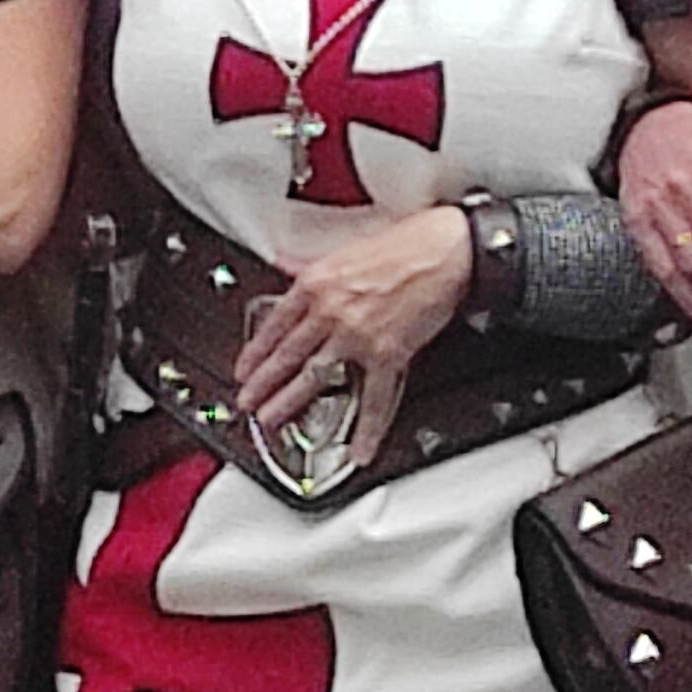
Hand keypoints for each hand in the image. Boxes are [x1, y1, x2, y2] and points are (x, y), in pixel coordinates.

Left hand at [234, 207, 470, 431]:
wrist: (448, 249)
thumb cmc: (406, 242)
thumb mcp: (345, 245)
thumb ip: (311, 262)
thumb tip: (285, 262)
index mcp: (317, 283)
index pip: (275, 324)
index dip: (254, 351)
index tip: (243, 368)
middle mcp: (331, 311)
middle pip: (286, 355)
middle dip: (262, 384)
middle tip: (247, 402)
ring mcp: (357, 336)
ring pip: (315, 377)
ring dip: (290, 403)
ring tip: (272, 421)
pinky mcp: (388, 354)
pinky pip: (375, 399)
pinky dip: (367, 429)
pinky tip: (359, 449)